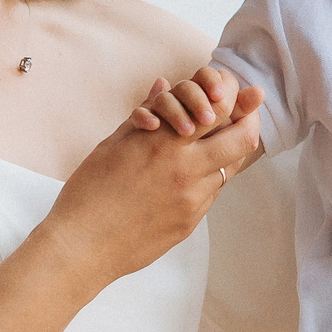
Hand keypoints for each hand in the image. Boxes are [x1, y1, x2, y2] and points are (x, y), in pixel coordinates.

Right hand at [41, 77, 262, 284]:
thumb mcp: (113, 144)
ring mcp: (193, 200)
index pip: (219, 109)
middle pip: (243, 138)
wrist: (82, 247)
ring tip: (212, 145)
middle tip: (244, 114)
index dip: (233, 95)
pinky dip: (207, 179)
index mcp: (164, 143)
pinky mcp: (191, 223)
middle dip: (248, 121)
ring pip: (230, 168)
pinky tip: (188, 177)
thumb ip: (144, 113)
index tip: (233, 91)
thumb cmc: (88, 192)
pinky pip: (211, 194)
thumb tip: (162, 85)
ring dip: (226, 152)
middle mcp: (186, 170)